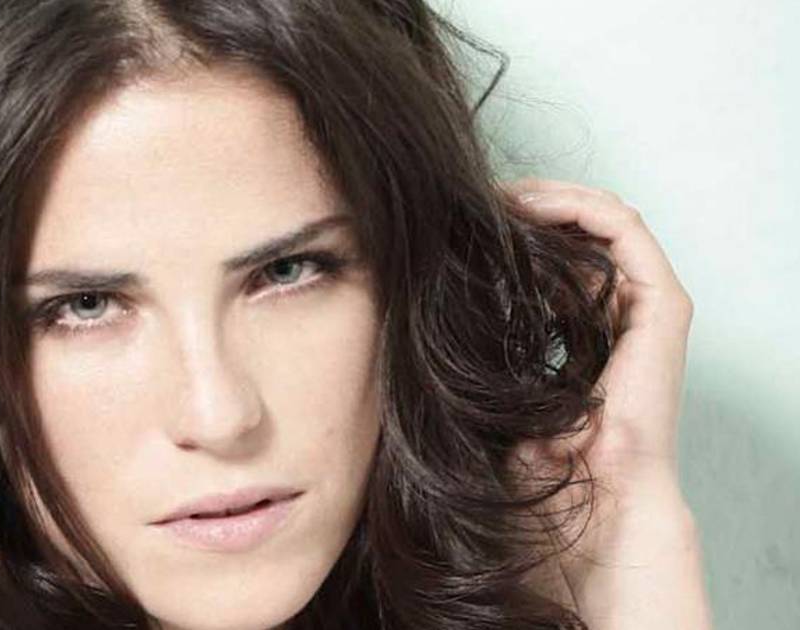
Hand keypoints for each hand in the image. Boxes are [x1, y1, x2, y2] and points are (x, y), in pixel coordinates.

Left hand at [500, 178, 711, 628]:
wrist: (583, 504)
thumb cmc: (530, 466)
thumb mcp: (484, 394)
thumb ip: (469, 354)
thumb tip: (402, 316)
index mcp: (583, 341)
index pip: (555, 267)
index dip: (510, 238)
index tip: (461, 226)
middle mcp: (616, 322)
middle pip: (577, 239)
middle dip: (527, 210)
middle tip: (475, 201)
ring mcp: (642, 313)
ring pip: (603, 222)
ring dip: (551, 197)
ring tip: (500, 196)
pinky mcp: (661, 309)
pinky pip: (626, 231)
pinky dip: (581, 205)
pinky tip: (530, 204)